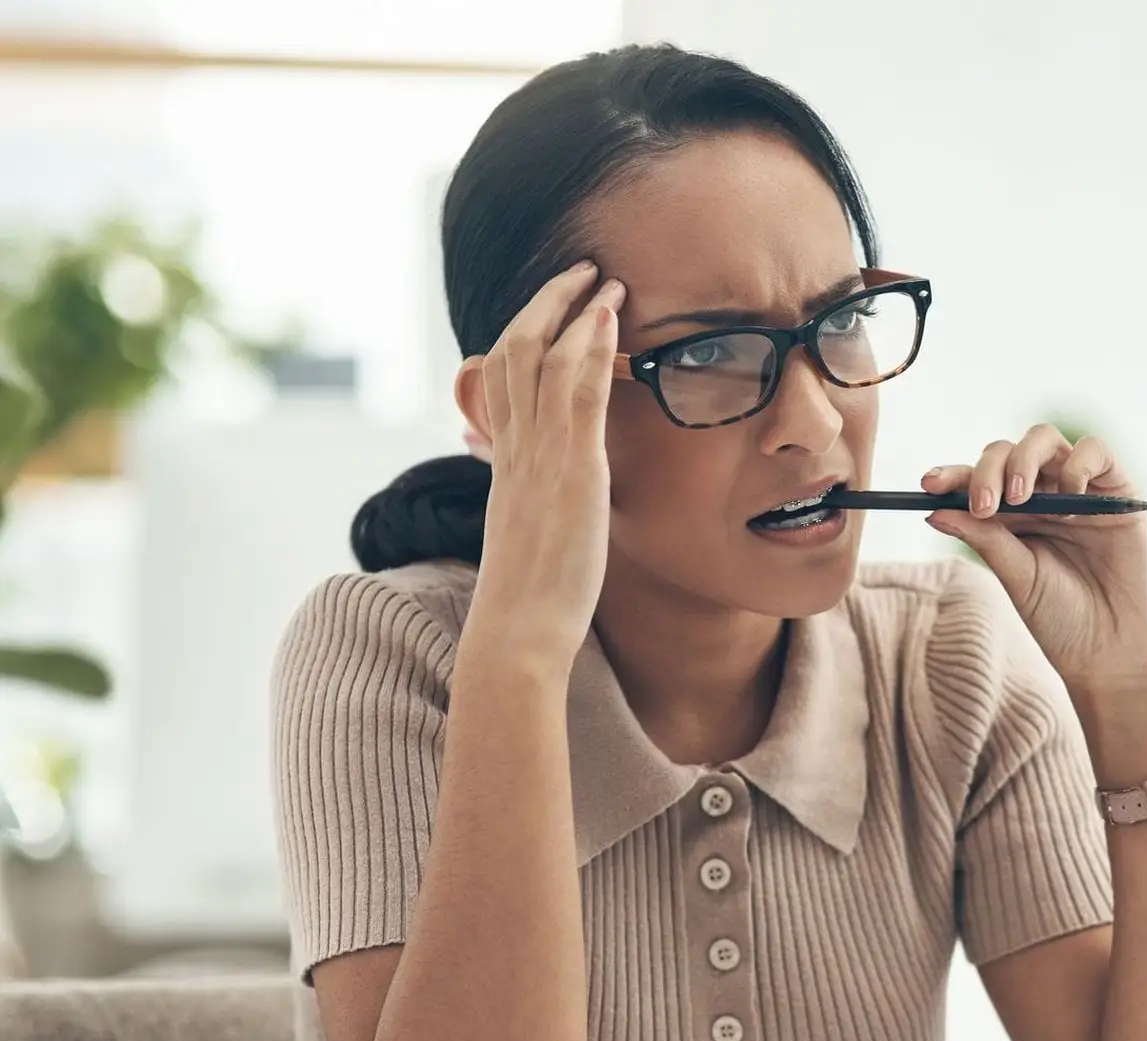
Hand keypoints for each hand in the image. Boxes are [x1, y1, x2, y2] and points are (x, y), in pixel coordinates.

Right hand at [463, 261, 623, 674]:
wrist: (518, 630)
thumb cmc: (531, 599)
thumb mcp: (530, 539)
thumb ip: (532, 504)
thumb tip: (533, 494)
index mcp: (506, 463)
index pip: (504, 378)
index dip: (525, 333)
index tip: (552, 309)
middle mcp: (515, 449)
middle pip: (515, 350)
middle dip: (546, 303)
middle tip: (579, 272)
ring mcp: (539, 455)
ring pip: (542, 357)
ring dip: (573, 309)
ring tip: (602, 278)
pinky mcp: (570, 470)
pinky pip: (576, 390)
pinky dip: (591, 345)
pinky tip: (609, 314)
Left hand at [923, 425, 1146, 690]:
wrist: (1116, 653)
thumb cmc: (1065, 621)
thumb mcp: (1017, 577)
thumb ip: (985, 539)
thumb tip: (934, 510)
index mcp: (1013, 518)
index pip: (977, 483)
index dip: (952, 476)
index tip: (928, 485)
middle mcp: (1044, 497)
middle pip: (1006, 453)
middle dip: (986, 471)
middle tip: (983, 506)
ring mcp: (1080, 491)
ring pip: (1045, 439)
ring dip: (1023, 459)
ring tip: (1019, 498)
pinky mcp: (1119, 491)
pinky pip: (1096, 450)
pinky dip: (1077, 463)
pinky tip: (1071, 499)